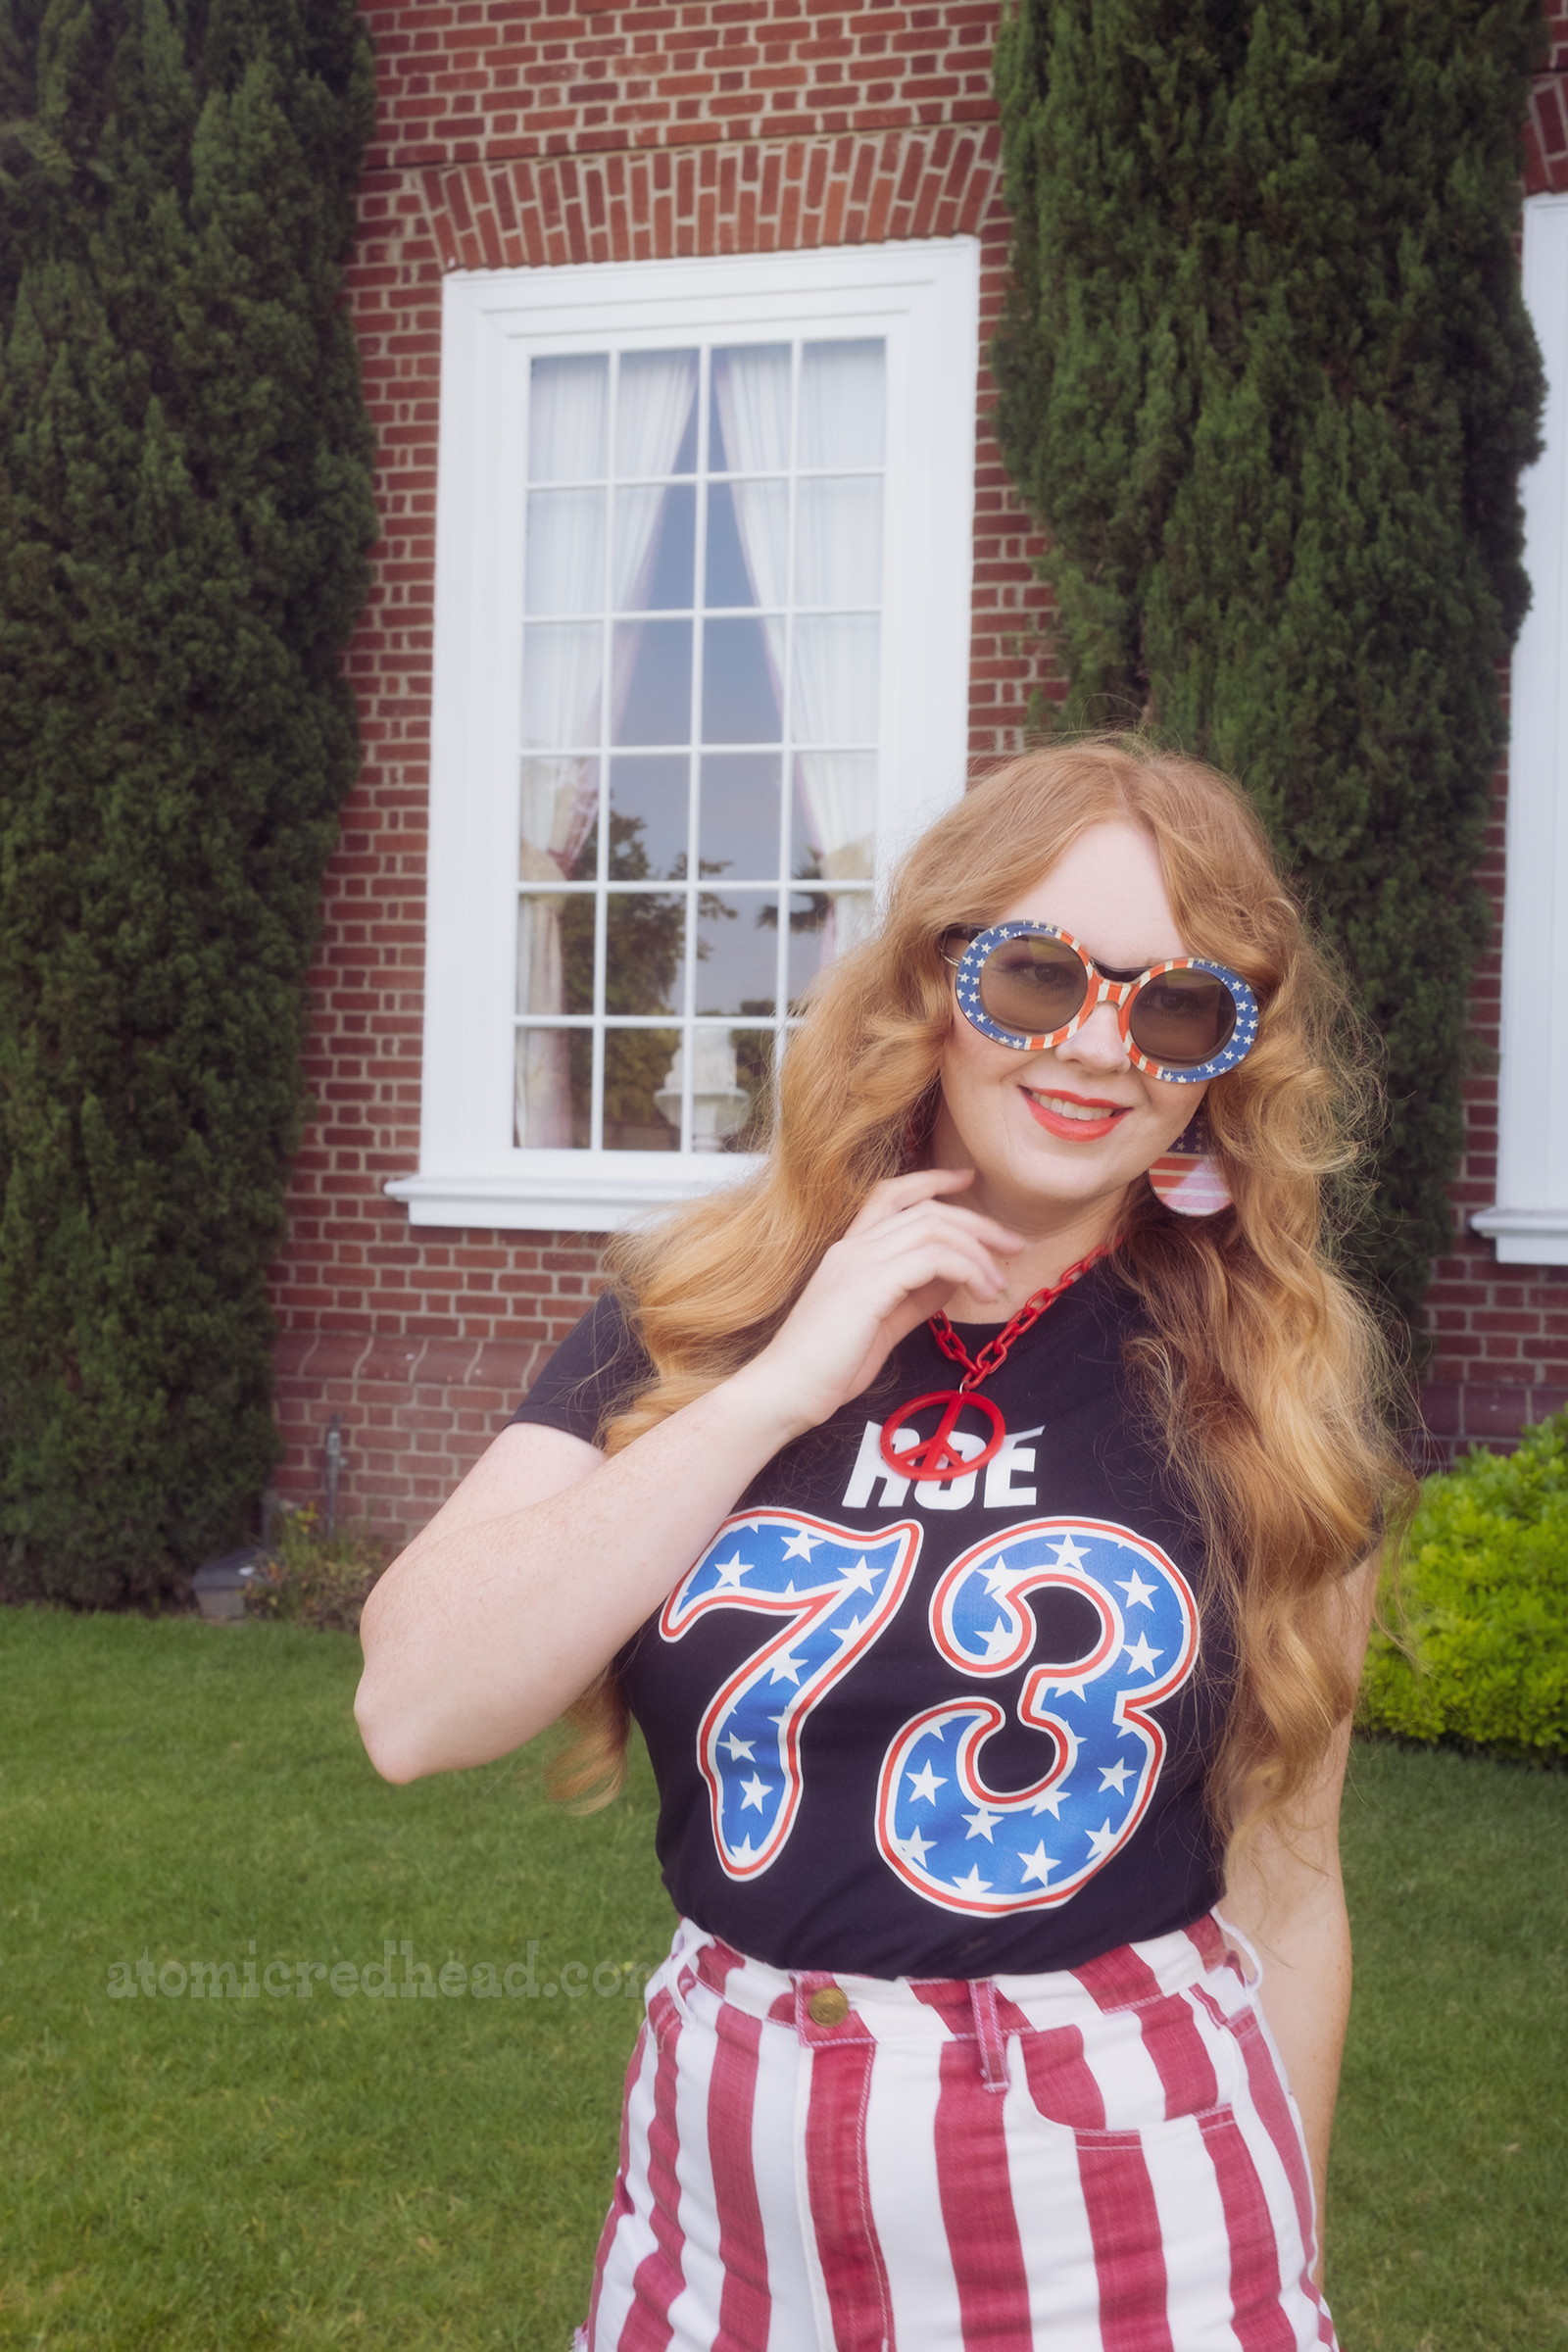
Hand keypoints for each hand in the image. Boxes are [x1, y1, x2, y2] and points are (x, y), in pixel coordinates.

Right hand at [731, 1168, 1023, 1442]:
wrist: (786, 1392)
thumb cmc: (828, 1366)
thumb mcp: (882, 1322)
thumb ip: (915, 1296)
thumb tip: (955, 1278)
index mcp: (850, 1251)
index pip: (891, 1194)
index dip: (933, 1180)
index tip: (969, 1180)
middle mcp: (852, 1246)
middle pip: (926, 1209)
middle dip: (978, 1223)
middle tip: (1013, 1245)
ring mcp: (858, 1262)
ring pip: (934, 1228)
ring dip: (978, 1251)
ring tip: (999, 1283)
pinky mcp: (868, 1286)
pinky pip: (932, 1259)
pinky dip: (967, 1269)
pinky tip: (980, 1292)